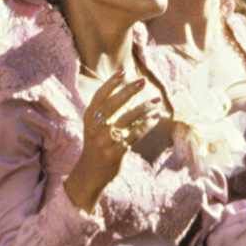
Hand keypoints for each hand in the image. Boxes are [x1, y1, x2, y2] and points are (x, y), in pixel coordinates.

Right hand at [63, 70, 162, 210]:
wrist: (89, 174)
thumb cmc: (95, 145)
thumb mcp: (93, 126)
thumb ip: (103, 110)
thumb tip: (123, 87)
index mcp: (89, 118)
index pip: (99, 96)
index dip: (111, 83)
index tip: (124, 71)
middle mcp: (95, 128)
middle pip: (114, 104)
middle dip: (129, 91)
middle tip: (143, 81)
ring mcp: (105, 141)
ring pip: (128, 119)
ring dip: (144, 107)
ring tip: (157, 100)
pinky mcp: (116, 152)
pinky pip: (135, 135)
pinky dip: (146, 125)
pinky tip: (155, 118)